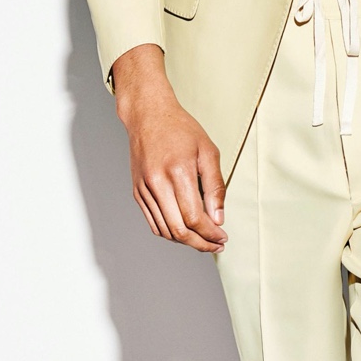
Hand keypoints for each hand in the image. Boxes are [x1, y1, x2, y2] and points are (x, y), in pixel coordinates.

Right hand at [112, 45, 227, 253]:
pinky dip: (170, 233)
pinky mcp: (137, 192)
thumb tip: (218, 218)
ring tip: (203, 240)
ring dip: (185, 241)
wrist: (148, 115)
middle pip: (179, 229)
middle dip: (200, 243)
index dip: (210, 233)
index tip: (222, 236)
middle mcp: (158, 182)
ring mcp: (144, 189)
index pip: (194, 217)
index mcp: (178, 171)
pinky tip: (184, 231)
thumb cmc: (180, 129)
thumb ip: (215, 186)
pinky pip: (153, 223)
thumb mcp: (207, 150)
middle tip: (216, 245)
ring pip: (165, 230)